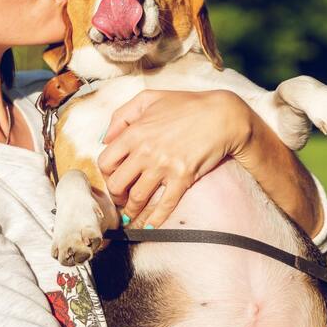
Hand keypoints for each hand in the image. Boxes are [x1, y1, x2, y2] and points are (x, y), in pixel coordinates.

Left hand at [97, 89, 251, 227]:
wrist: (221, 115)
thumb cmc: (185, 105)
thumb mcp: (148, 99)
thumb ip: (121, 116)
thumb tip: (105, 139)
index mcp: (134, 133)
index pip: (106, 162)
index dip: (106, 174)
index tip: (113, 178)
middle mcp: (145, 152)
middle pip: (117, 184)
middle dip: (116, 196)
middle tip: (121, 199)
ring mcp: (164, 167)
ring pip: (137, 199)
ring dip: (131, 211)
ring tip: (131, 216)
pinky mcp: (182, 178)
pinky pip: (164, 205)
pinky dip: (154, 220)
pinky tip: (149, 226)